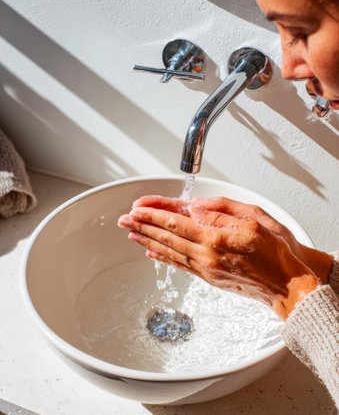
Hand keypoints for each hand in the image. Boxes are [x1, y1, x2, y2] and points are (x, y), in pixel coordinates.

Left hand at [126, 195, 332, 283]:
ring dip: (148, 241)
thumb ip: (222, 210)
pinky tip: (152, 253)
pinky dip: (163, 258)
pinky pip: (180, 265)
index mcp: (216, 238)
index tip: (137, 209)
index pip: (176, 222)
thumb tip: (196, 205)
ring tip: (131, 233)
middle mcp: (206, 256)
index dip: (154, 215)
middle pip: (167, 237)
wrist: (288, 286)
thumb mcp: (255, 218)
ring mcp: (206, 269)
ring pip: (170, 252)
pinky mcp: (209, 278)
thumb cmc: (276, 251)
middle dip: (143, 227)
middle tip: (125, 219)